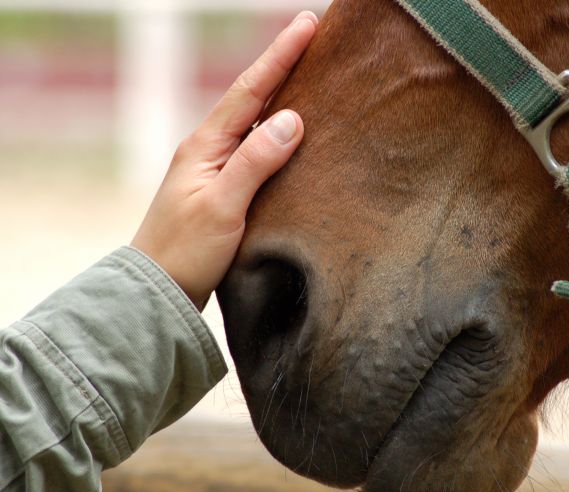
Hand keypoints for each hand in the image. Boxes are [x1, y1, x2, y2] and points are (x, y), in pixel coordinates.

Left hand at [131, 11, 317, 309]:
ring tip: (311, 77)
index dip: (279, 56)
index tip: (307, 24)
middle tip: (312, 37)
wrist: (158, 291)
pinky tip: (294, 135)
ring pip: (255, 124)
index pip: (249, 91)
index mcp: (205, 146)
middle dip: (282, 66)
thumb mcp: (222, 206)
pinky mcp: (224, 191)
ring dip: (281, 96)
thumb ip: (256, 162)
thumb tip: (292, 118)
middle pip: (252, 99)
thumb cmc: (186, 251)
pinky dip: (277, 135)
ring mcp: (215, 170)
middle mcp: (209, 150)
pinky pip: (257, 151)